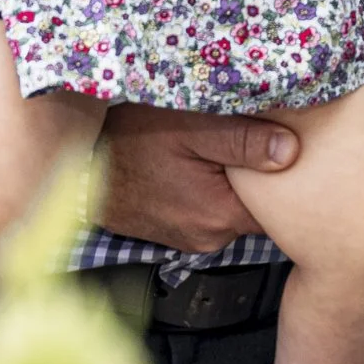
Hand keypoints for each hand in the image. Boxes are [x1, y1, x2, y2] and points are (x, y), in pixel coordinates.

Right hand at [98, 106, 299, 252]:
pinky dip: (210, 188)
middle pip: (256, 207)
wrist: (70, 163)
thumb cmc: (127, 138)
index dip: (290, 177)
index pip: (279, 207)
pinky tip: (198, 161)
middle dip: (260, 176)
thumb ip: (243, 140)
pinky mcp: (173, 231)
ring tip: (222, 146)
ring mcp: (188, 238)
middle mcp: (208, 238)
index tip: (289, 146)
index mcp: (219, 215)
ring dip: (232, 181)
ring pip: (231, 207)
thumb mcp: (190, 126)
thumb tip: (292, 152)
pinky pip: (207, 209)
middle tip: (257, 135)